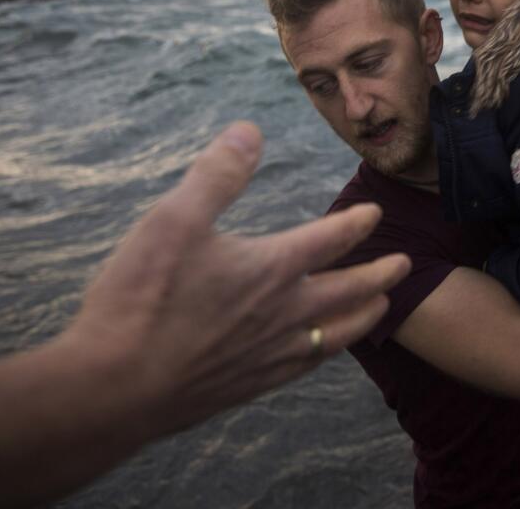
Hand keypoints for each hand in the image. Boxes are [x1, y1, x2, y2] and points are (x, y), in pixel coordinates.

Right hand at [65, 122, 410, 441]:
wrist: (115, 388)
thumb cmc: (142, 299)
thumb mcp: (173, 220)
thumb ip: (216, 175)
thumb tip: (250, 130)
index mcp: (270, 268)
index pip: (329, 239)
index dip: (354, 223)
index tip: (373, 214)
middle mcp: (282, 313)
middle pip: (348, 291)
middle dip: (380, 275)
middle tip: (405, 265)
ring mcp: (270, 354)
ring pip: (336, 334)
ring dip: (364, 317)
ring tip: (381, 309)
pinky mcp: (250, 385)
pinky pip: (305, 366)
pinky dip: (325, 352)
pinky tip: (318, 352)